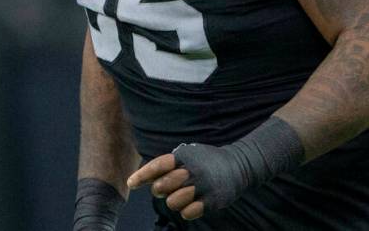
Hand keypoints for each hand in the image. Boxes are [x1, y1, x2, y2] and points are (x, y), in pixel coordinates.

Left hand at [127, 142, 249, 220]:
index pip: (157, 166)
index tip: (130, 183)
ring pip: (172, 203)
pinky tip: (195, 202)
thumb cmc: (204, 162)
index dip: (142, 175)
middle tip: (169, 188)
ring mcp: (202, 186)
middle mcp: (192, 170)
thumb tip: (134, 180)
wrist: (238, 165)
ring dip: (175, 201)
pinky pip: (187, 213)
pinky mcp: (212, 200)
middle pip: (161, 187)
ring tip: (185, 195)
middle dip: (160, 190)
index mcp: (184, 156)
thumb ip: (163, 167)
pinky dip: (187, 210)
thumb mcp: (186, 156)